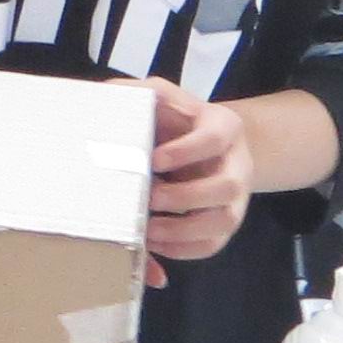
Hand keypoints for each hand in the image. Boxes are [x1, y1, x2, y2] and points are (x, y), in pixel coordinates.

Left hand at [142, 80, 254, 275]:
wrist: (211, 143)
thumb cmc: (181, 120)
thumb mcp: (165, 97)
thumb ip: (141, 92)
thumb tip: (104, 93)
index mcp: (225, 127)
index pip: (213, 139)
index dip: (185, 152)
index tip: (152, 159)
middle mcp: (238, 163)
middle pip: (226, 186)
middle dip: (184, 197)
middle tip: (147, 198)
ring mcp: (236, 197)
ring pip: (224, 222)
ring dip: (184, 231)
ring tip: (148, 230)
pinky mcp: (226, 221)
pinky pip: (213, 244)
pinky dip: (185, 250)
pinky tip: (156, 244)